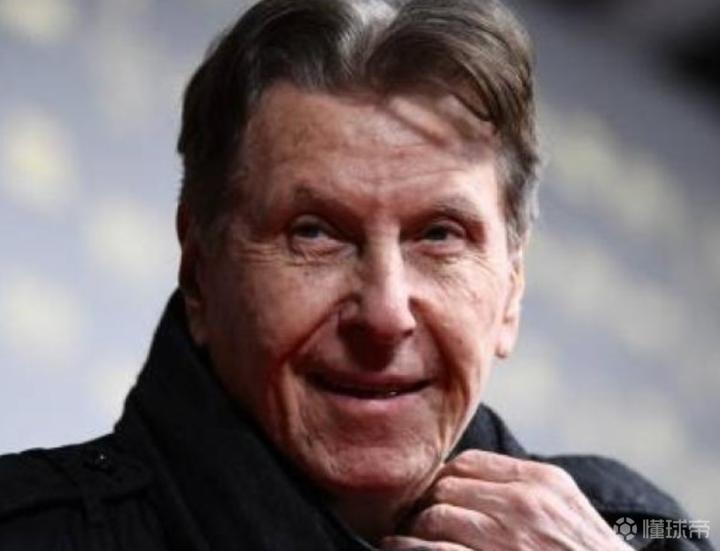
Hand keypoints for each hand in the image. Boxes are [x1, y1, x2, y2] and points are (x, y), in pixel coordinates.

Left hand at [381, 450, 631, 550]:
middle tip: (412, 517)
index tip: (432, 495)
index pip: (468, 463)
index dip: (442, 479)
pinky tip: (399, 549)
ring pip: (436, 517)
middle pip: (447, 486)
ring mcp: (507, 539)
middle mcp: (523, 503)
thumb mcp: (567, 508)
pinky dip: (411, 549)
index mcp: (542, 481)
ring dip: (414, 528)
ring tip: (404, 536)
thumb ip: (526, 486)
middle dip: (425, 502)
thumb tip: (472, 478)